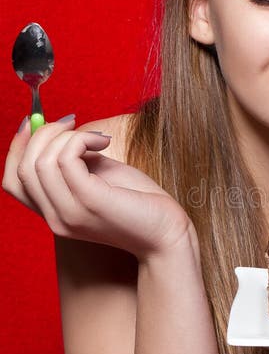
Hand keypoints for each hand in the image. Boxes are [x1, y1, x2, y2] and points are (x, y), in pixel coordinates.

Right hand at [2, 115, 191, 259]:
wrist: (168, 234)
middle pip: (22, 169)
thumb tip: (62, 131)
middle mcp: (56, 218)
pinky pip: (65, 159)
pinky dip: (81, 140)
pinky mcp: (89, 203)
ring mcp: (70, 213)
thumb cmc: (141, 204)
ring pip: (41, 162)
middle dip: (42, 134)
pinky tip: (103, 142)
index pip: (12, 181)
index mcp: (55, 213)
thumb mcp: (101, 177)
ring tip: (96, 137)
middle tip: (72, 121)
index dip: (17, 146)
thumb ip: (78, 160)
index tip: (36, 120)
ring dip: (66, 136)